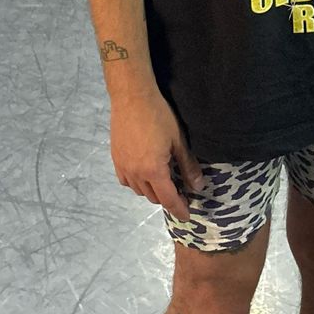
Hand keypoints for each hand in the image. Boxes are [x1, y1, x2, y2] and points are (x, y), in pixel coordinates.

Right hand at [110, 88, 202, 222]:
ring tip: (163, 179)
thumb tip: (198, 186)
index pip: (168, 199)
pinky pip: (126, 180)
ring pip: (139, 190)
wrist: (132, 97)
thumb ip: (188, 166)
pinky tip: (144, 173)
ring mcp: (123, 167)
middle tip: (179, 190)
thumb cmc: (158, 115)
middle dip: (167, 197)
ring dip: (152, 190)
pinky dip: (137, 182)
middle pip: (153, 197)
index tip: (186, 216)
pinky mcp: (115, 159)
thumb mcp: (178, 140)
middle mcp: (136, 174)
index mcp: (154, 170)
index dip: (179, 209)